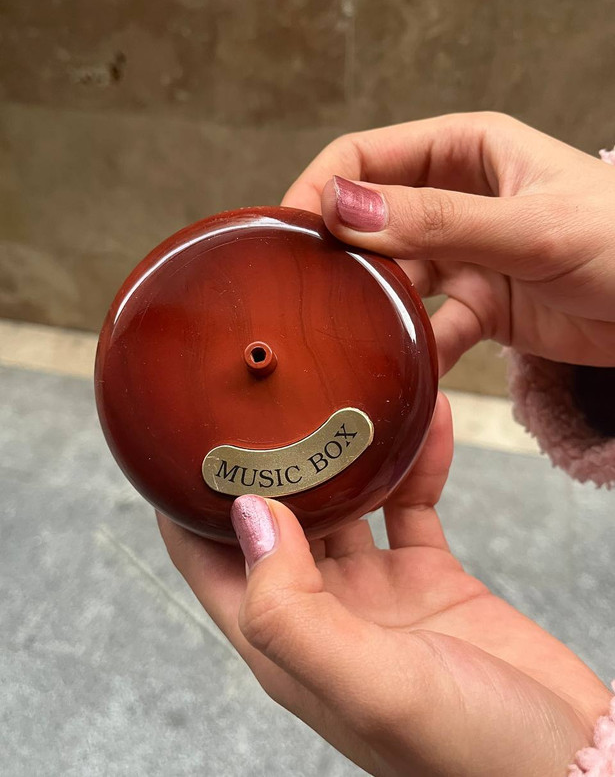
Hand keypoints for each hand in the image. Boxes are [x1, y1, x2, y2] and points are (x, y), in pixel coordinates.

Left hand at [158, 394, 609, 776]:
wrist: (575, 767)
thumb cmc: (471, 755)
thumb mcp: (372, 686)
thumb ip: (293, 608)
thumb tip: (247, 514)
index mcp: (287, 643)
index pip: (207, 562)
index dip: (185, 504)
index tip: (183, 438)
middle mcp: (322, 613)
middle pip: (274, 521)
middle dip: (270, 460)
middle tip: (275, 393)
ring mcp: (376, 595)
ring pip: (345, 503)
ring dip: (348, 453)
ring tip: (351, 394)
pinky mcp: (429, 577)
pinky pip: (411, 504)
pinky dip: (417, 464)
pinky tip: (428, 423)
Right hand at [282, 112, 614, 373]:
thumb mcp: (528, 225)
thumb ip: (436, 220)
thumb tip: (343, 207)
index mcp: (465, 151)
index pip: (366, 157)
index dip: (321, 189)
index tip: (289, 234)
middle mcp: (456, 199)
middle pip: (372, 221)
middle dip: (341, 255)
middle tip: (307, 294)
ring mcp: (464, 255)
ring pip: (396, 278)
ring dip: (376, 305)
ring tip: (350, 334)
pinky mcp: (478, 305)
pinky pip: (431, 325)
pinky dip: (418, 346)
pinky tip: (406, 366)